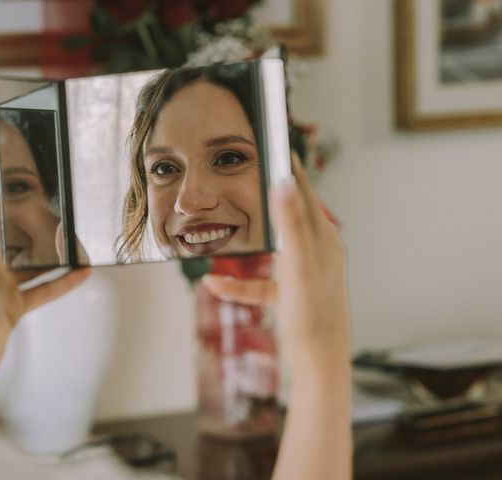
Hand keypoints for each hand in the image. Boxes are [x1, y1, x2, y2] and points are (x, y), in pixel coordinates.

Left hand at [0, 188, 90, 415]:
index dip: (7, 204)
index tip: (21, 186)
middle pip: (16, 242)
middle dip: (36, 230)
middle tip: (58, 215)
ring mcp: (1, 288)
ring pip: (33, 267)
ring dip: (54, 257)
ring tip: (77, 245)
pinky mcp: (13, 308)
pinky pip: (42, 290)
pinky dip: (61, 283)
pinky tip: (79, 276)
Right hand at [203, 155, 351, 479]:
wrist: (319, 363)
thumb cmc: (313, 315)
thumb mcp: (298, 265)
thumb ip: (290, 224)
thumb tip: (284, 182)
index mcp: (323, 239)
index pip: (304, 193)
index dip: (288, 169)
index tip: (274, 146)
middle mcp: (316, 252)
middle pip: (287, 216)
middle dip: (266, 199)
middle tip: (244, 178)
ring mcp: (302, 274)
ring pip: (271, 248)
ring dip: (248, 241)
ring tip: (225, 228)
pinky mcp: (290, 295)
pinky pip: (261, 283)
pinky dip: (240, 283)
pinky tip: (214, 286)